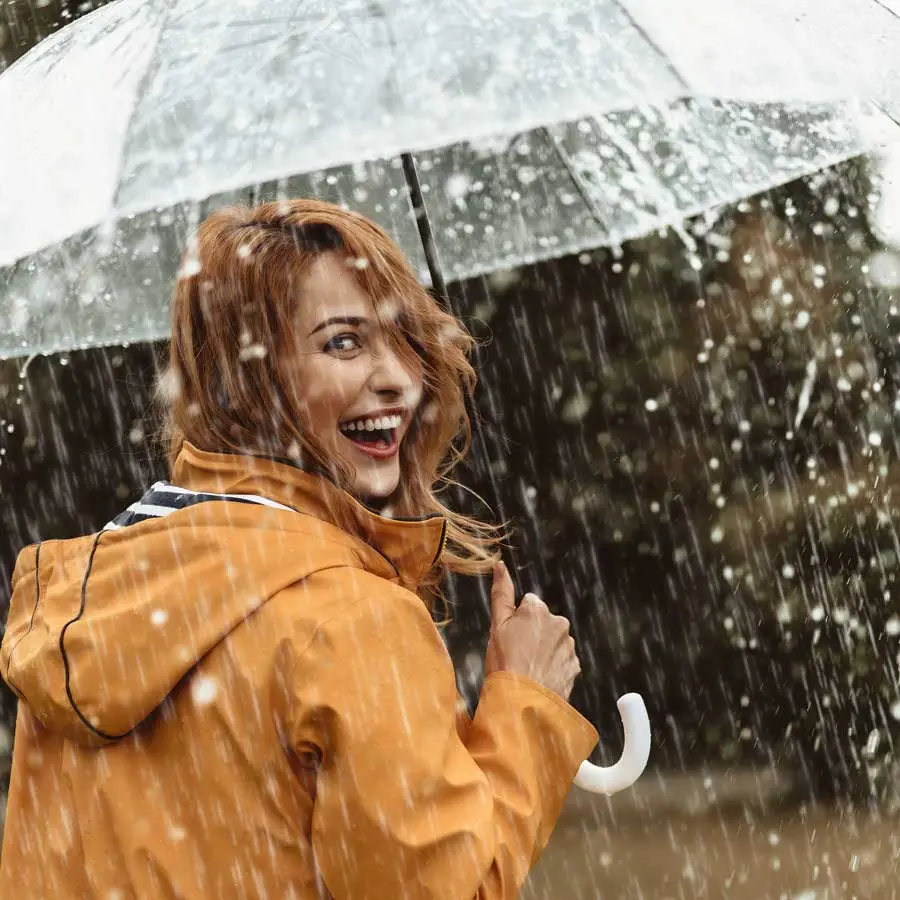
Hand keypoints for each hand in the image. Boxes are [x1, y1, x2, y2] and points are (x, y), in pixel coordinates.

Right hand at [484, 561, 581, 700]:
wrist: (524, 702)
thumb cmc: (505, 663)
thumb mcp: (496, 626)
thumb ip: (501, 593)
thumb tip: (500, 564)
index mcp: (537, 609)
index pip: (526, 605)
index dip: (515, 622)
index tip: (509, 638)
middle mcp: (559, 622)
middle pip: (542, 622)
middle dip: (532, 634)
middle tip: (517, 655)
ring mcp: (569, 645)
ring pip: (553, 641)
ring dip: (543, 650)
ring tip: (528, 669)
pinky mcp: (575, 666)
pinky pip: (562, 660)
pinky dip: (553, 666)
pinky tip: (540, 678)